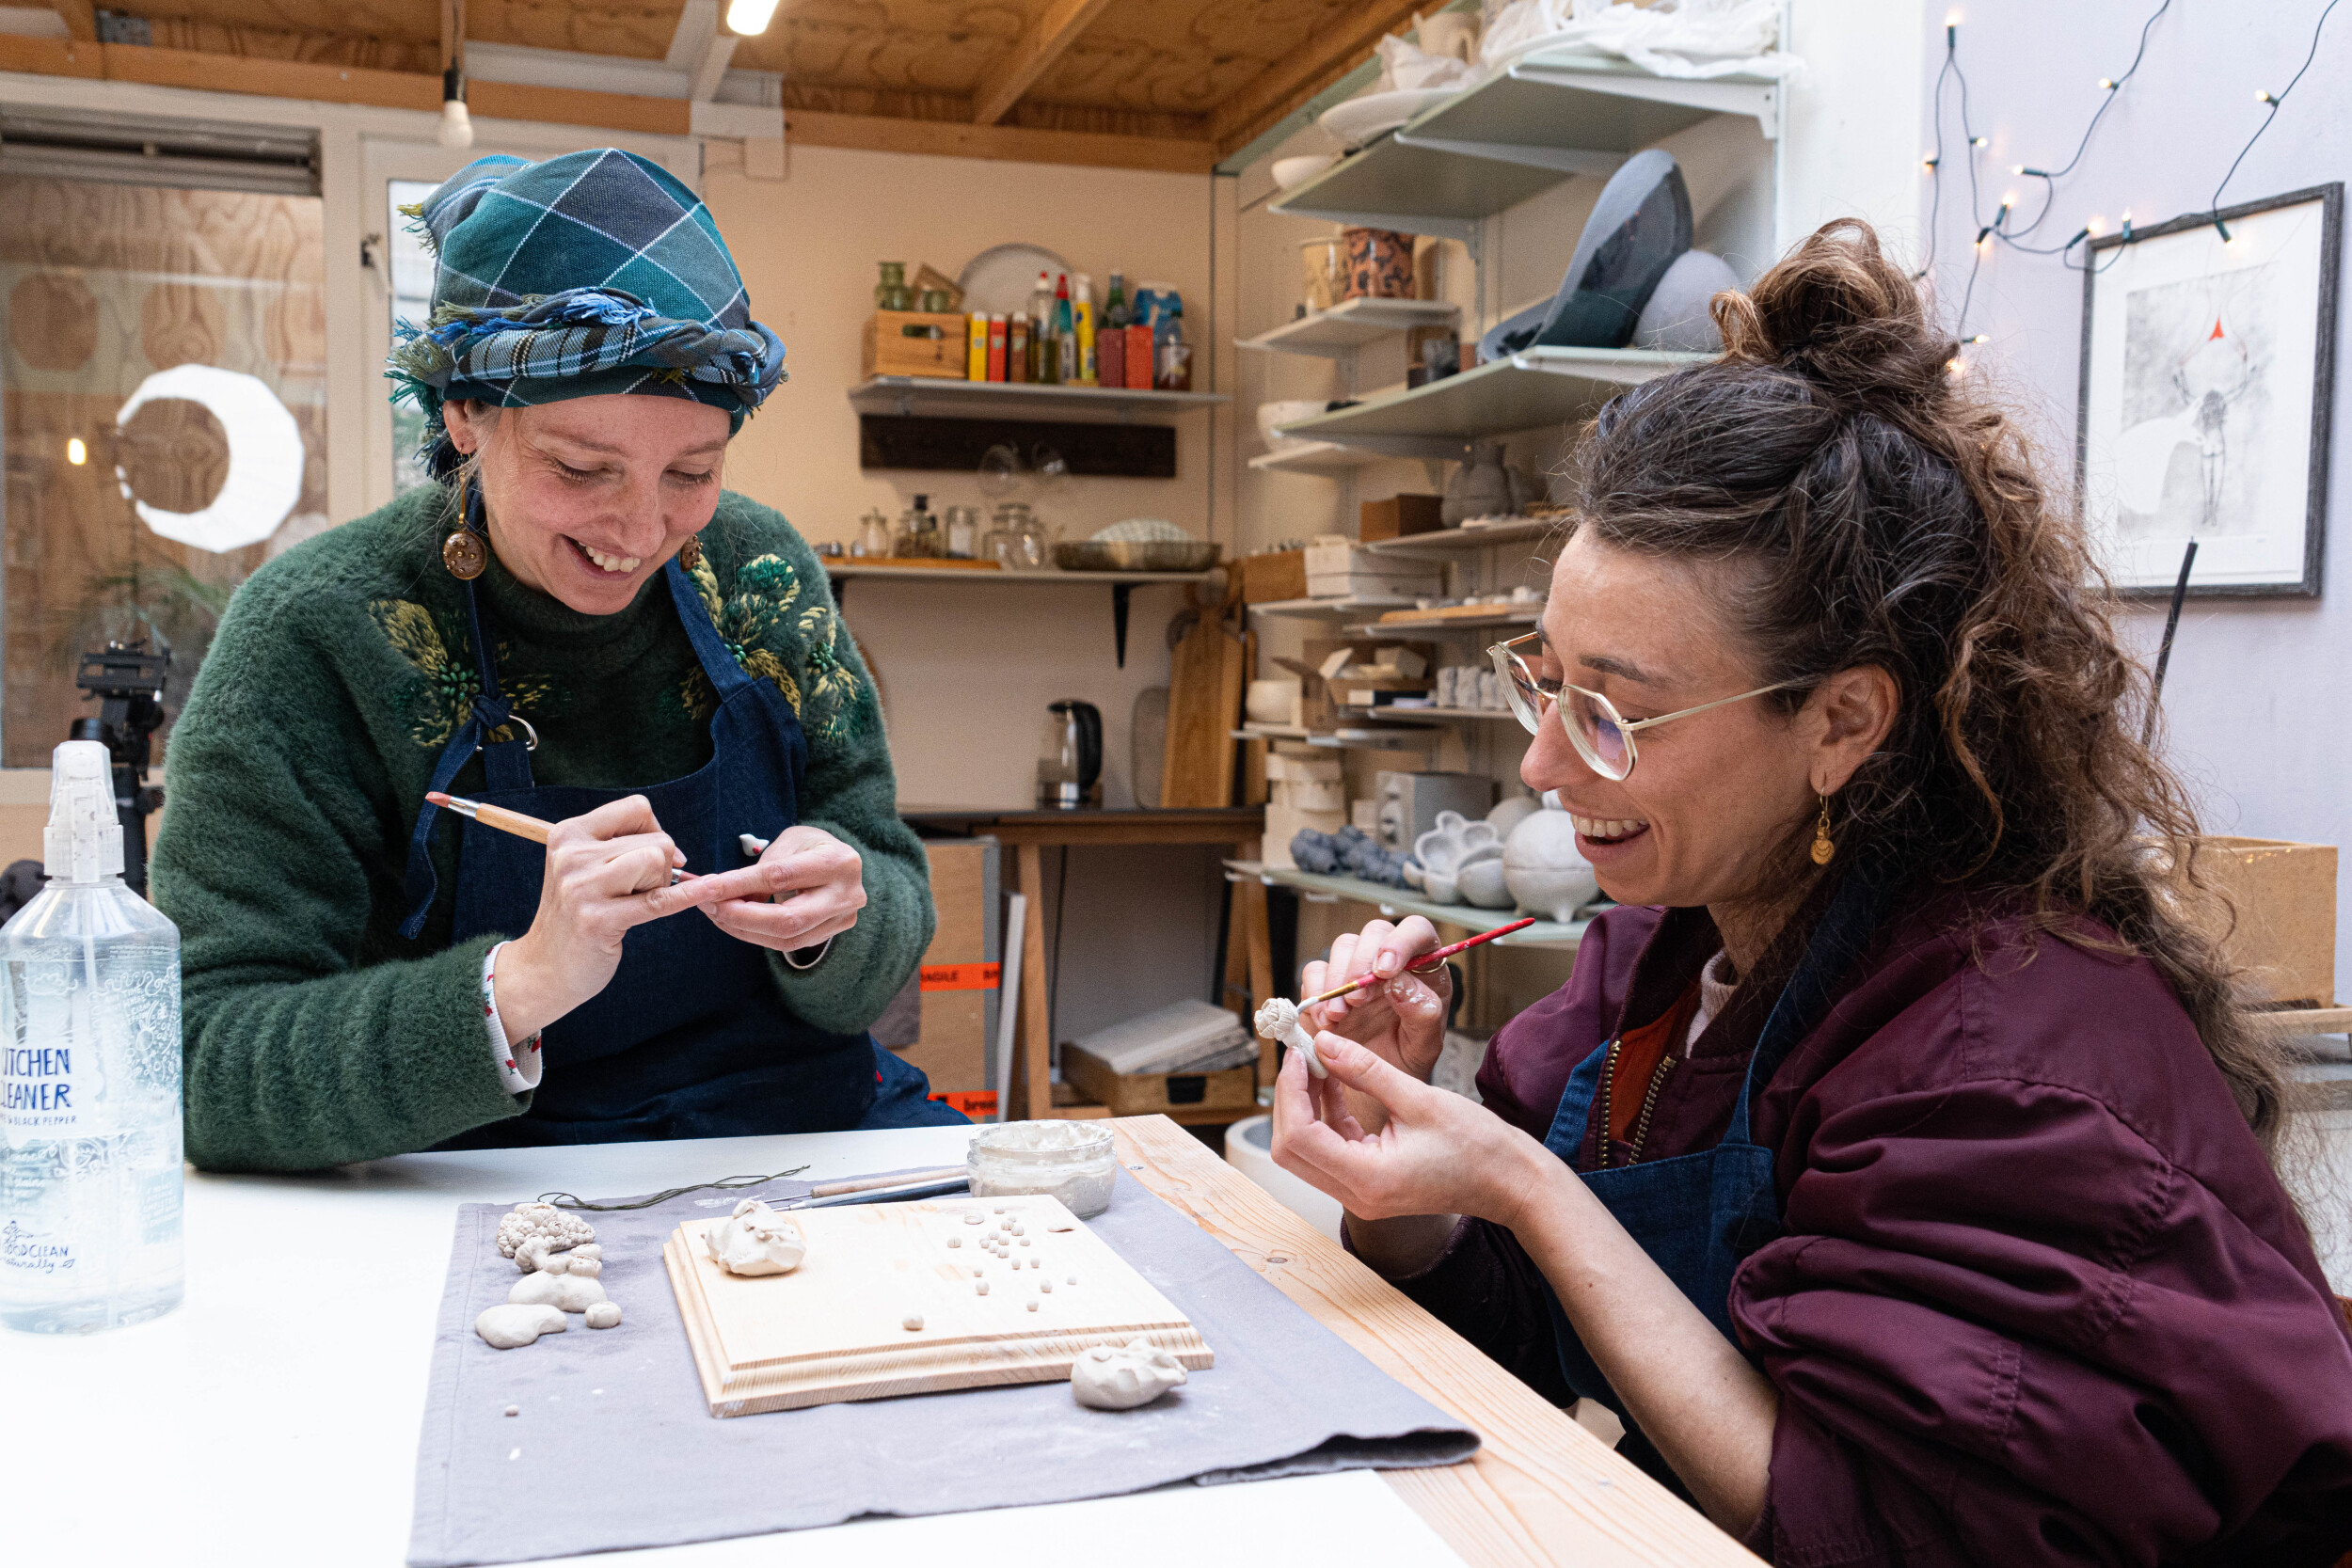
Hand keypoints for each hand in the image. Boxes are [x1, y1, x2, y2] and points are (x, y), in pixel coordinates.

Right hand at [495, 794, 739, 1040]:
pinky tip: (709, 890)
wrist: (543, 969)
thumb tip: (676, 853)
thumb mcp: (582, 868)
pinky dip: (689, 895)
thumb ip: (620, 847)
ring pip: (657, 860)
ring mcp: (582, 888)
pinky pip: (659, 901)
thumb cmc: (575, 915)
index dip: (656, 831)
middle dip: (661, 868)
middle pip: (655, 840)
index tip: (653, 857)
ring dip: (661, 885)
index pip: (636, 809)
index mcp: (568, 834)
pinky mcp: (598, 921)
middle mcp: (571, 856)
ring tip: (635, 903)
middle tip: (636, 893)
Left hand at [687, 824, 866, 956]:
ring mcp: (843, 918)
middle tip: (710, 907)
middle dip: (741, 917)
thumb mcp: (788, 843)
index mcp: (838, 862)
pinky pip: (789, 943)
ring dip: (744, 929)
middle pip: (787, 919)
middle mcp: (846, 895)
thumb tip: (724, 897)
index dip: (739, 884)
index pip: (780, 877)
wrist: (842, 861)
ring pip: (786, 938)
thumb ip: (762, 870)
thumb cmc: (811, 846)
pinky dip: (757, 934)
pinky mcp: (832, 933)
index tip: (707, 888)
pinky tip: (737, 923)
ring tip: (717, 914)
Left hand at [1270, 1031, 1550, 1230]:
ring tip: (1318, 1061)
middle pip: (1290, 1149)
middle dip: (1289, 1098)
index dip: (1290, 1091)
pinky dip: (1325, 1114)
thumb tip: (1323, 1044)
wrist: (1510, 1182)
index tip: (1298, 1054)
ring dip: (1305, 1104)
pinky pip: (1329, 1149)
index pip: (1299, 1136)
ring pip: (1305, 1150)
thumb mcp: (1419, 1098)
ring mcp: (1361, 1193)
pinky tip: (1336, 1080)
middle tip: (1302, 1055)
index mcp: (1368, 1179)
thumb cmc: (1478, 1147)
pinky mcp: (1368, 1184)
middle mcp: (1357, 1195)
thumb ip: (1365, 1071)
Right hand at [1300, 916, 1449, 1081]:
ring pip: (1343, 946)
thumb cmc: (1406, 1060)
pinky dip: (1316, 994)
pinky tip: (1326, 1021)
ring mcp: (1356, 971)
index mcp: (1422, 969)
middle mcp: (1389, 962)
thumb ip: (1423, 1014)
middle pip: (1375, 932)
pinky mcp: (1327, 985)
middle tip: (1359, 999)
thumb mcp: (1425, 1045)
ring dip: (1338, 980)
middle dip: (1362, 962)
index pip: (1416, 931)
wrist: (1375, 1086)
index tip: (1385, 970)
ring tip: (1340, 1017)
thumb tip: (1401, 983)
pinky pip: (1315, 971)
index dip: (1400, 942)